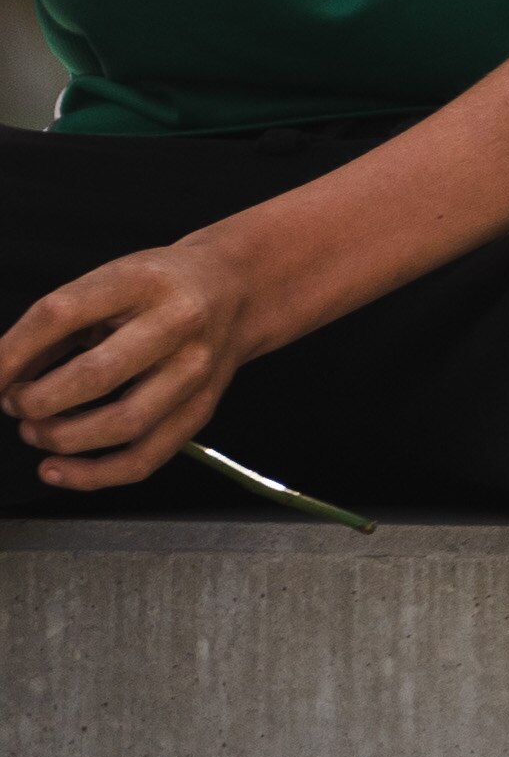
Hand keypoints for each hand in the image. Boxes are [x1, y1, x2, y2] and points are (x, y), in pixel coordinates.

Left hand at [0, 233, 279, 490]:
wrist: (237, 290)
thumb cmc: (158, 287)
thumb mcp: (107, 282)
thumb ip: (54, 326)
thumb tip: (1, 376)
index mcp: (144, 281)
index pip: (61, 315)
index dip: (10, 352)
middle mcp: (178, 324)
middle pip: (95, 375)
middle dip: (36, 400)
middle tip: (15, 402)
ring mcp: (196, 371)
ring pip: (122, 424)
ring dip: (60, 437)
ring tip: (34, 430)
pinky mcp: (201, 409)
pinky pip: (145, 458)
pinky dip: (93, 475)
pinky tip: (56, 469)